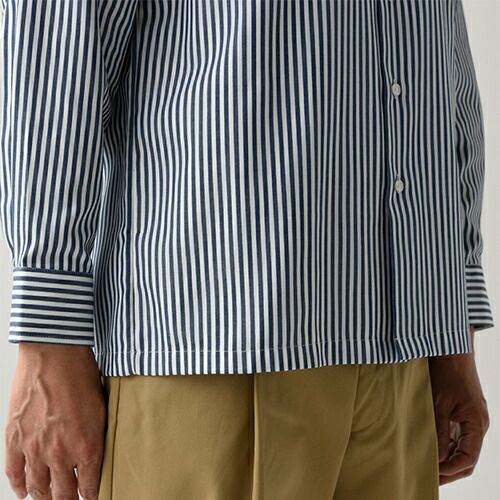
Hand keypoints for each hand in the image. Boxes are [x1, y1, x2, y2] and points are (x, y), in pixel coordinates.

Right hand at [4, 344, 105, 499]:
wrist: (54, 353)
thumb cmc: (80, 374)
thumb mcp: (100, 408)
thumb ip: (96, 436)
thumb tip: (94, 453)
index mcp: (87, 445)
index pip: (90, 485)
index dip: (91, 495)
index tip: (91, 497)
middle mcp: (60, 453)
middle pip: (63, 494)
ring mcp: (34, 448)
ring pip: (38, 489)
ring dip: (45, 497)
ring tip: (51, 499)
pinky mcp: (15, 439)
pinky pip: (14, 473)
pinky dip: (19, 486)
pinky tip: (25, 491)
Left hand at [428, 327, 489, 484]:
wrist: (451, 349)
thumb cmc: (447, 373)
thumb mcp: (439, 404)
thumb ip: (439, 432)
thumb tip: (437, 459)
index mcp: (476, 424)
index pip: (468, 459)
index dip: (450, 471)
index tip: (431, 474)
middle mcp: (477, 424)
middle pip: (467, 458)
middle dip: (449, 470)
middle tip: (427, 476)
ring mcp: (471, 419)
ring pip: (462, 448)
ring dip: (446, 459)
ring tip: (426, 464)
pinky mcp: (463, 412)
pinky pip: (457, 436)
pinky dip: (446, 445)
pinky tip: (430, 447)